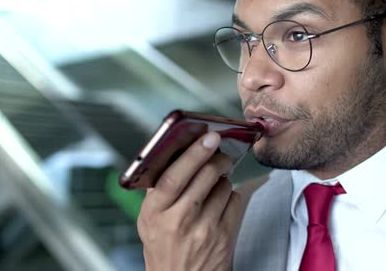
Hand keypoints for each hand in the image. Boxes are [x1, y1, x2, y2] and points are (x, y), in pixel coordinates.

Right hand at [137, 132, 244, 270]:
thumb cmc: (164, 246)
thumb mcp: (149, 219)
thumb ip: (158, 189)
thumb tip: (175, 151)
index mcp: (154, 213)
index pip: (173, 177)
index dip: (193, 154)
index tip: (208, 137)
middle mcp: (178, 221)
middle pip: (205, 176)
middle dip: (217, 159)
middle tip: (220, 152)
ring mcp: (204, 230)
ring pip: (224, 185)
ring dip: (222, 180)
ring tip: (213, 187)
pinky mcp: (224, 236)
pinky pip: (236, 200)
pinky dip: (231, 196)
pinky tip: (221, 203)